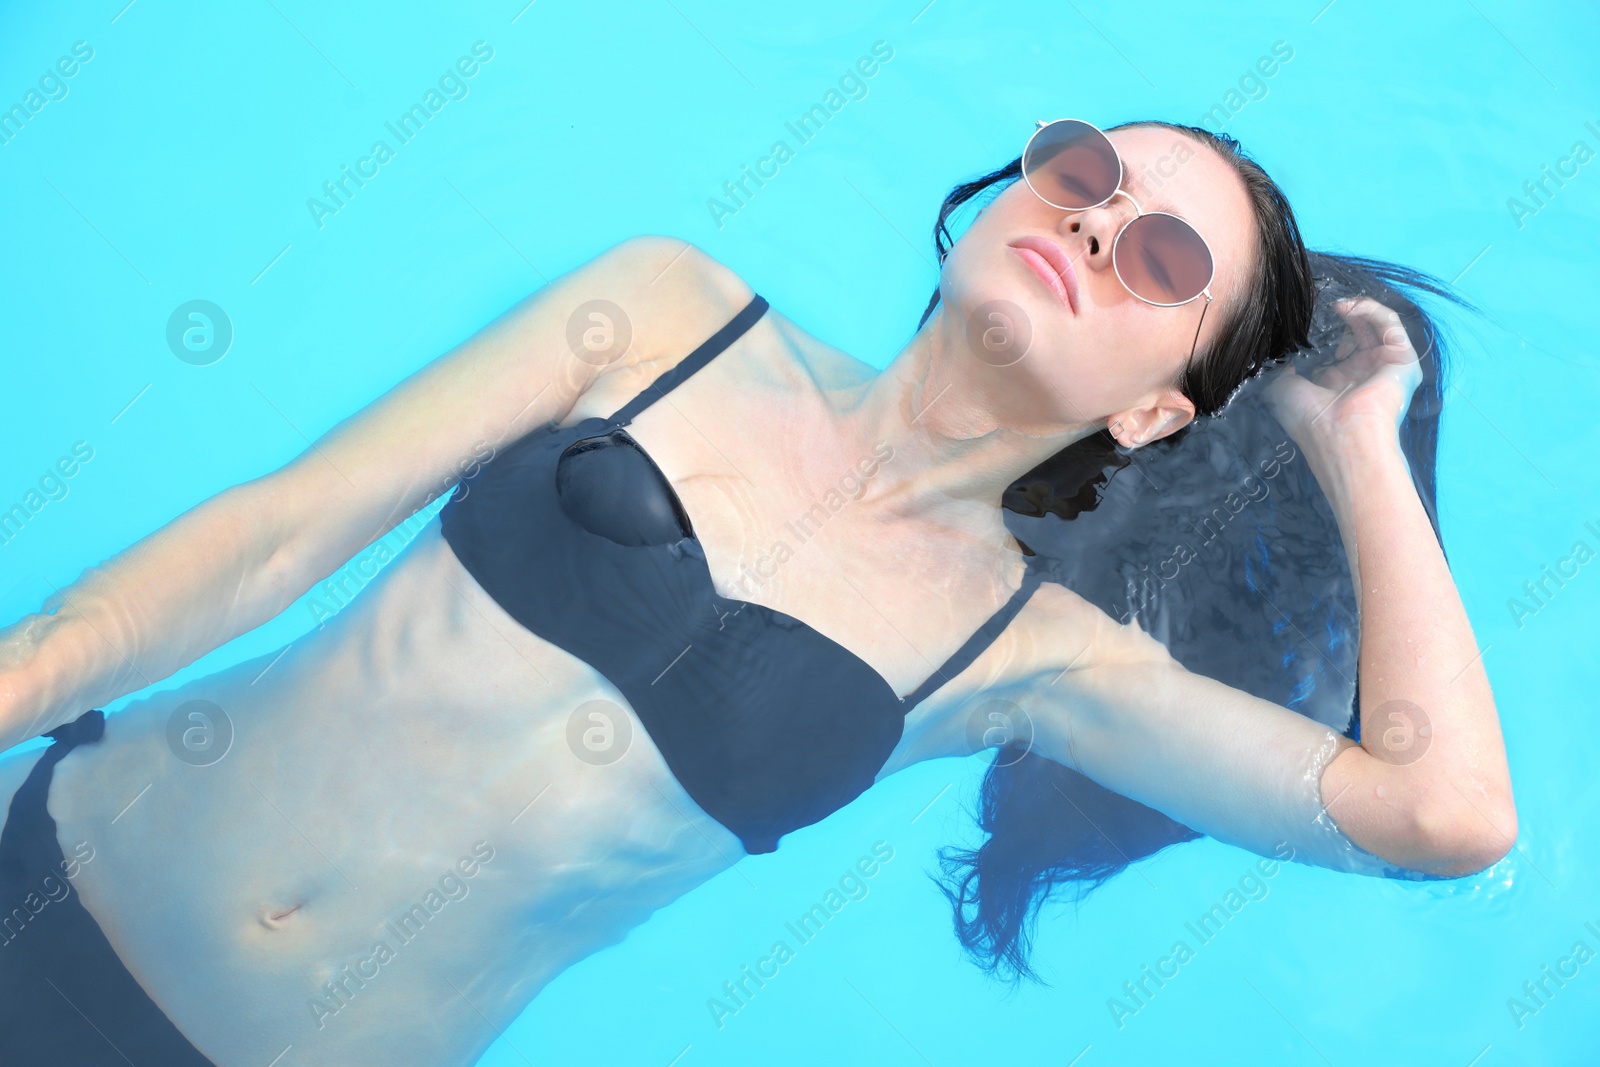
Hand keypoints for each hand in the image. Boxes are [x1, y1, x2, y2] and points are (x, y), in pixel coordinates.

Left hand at [1262, 297, 1423, 457]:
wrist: (1339, 436)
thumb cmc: (1309, 420)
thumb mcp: (1281, 389)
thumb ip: (1279, 369)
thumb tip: (1278, 354)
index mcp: (1336, 384)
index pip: (1335, 349)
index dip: (1322, 331)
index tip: (1305, 320)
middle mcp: (1362, 375)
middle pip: (1357, 334)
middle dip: (1342, 318)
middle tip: (1324, 308)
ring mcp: (1383, 366)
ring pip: (1376, 325)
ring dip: (1357, 309)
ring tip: (1337, 305)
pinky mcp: (1402, 359)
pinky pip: (1390, 324)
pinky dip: (1371, 309)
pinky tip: (1350, 307)